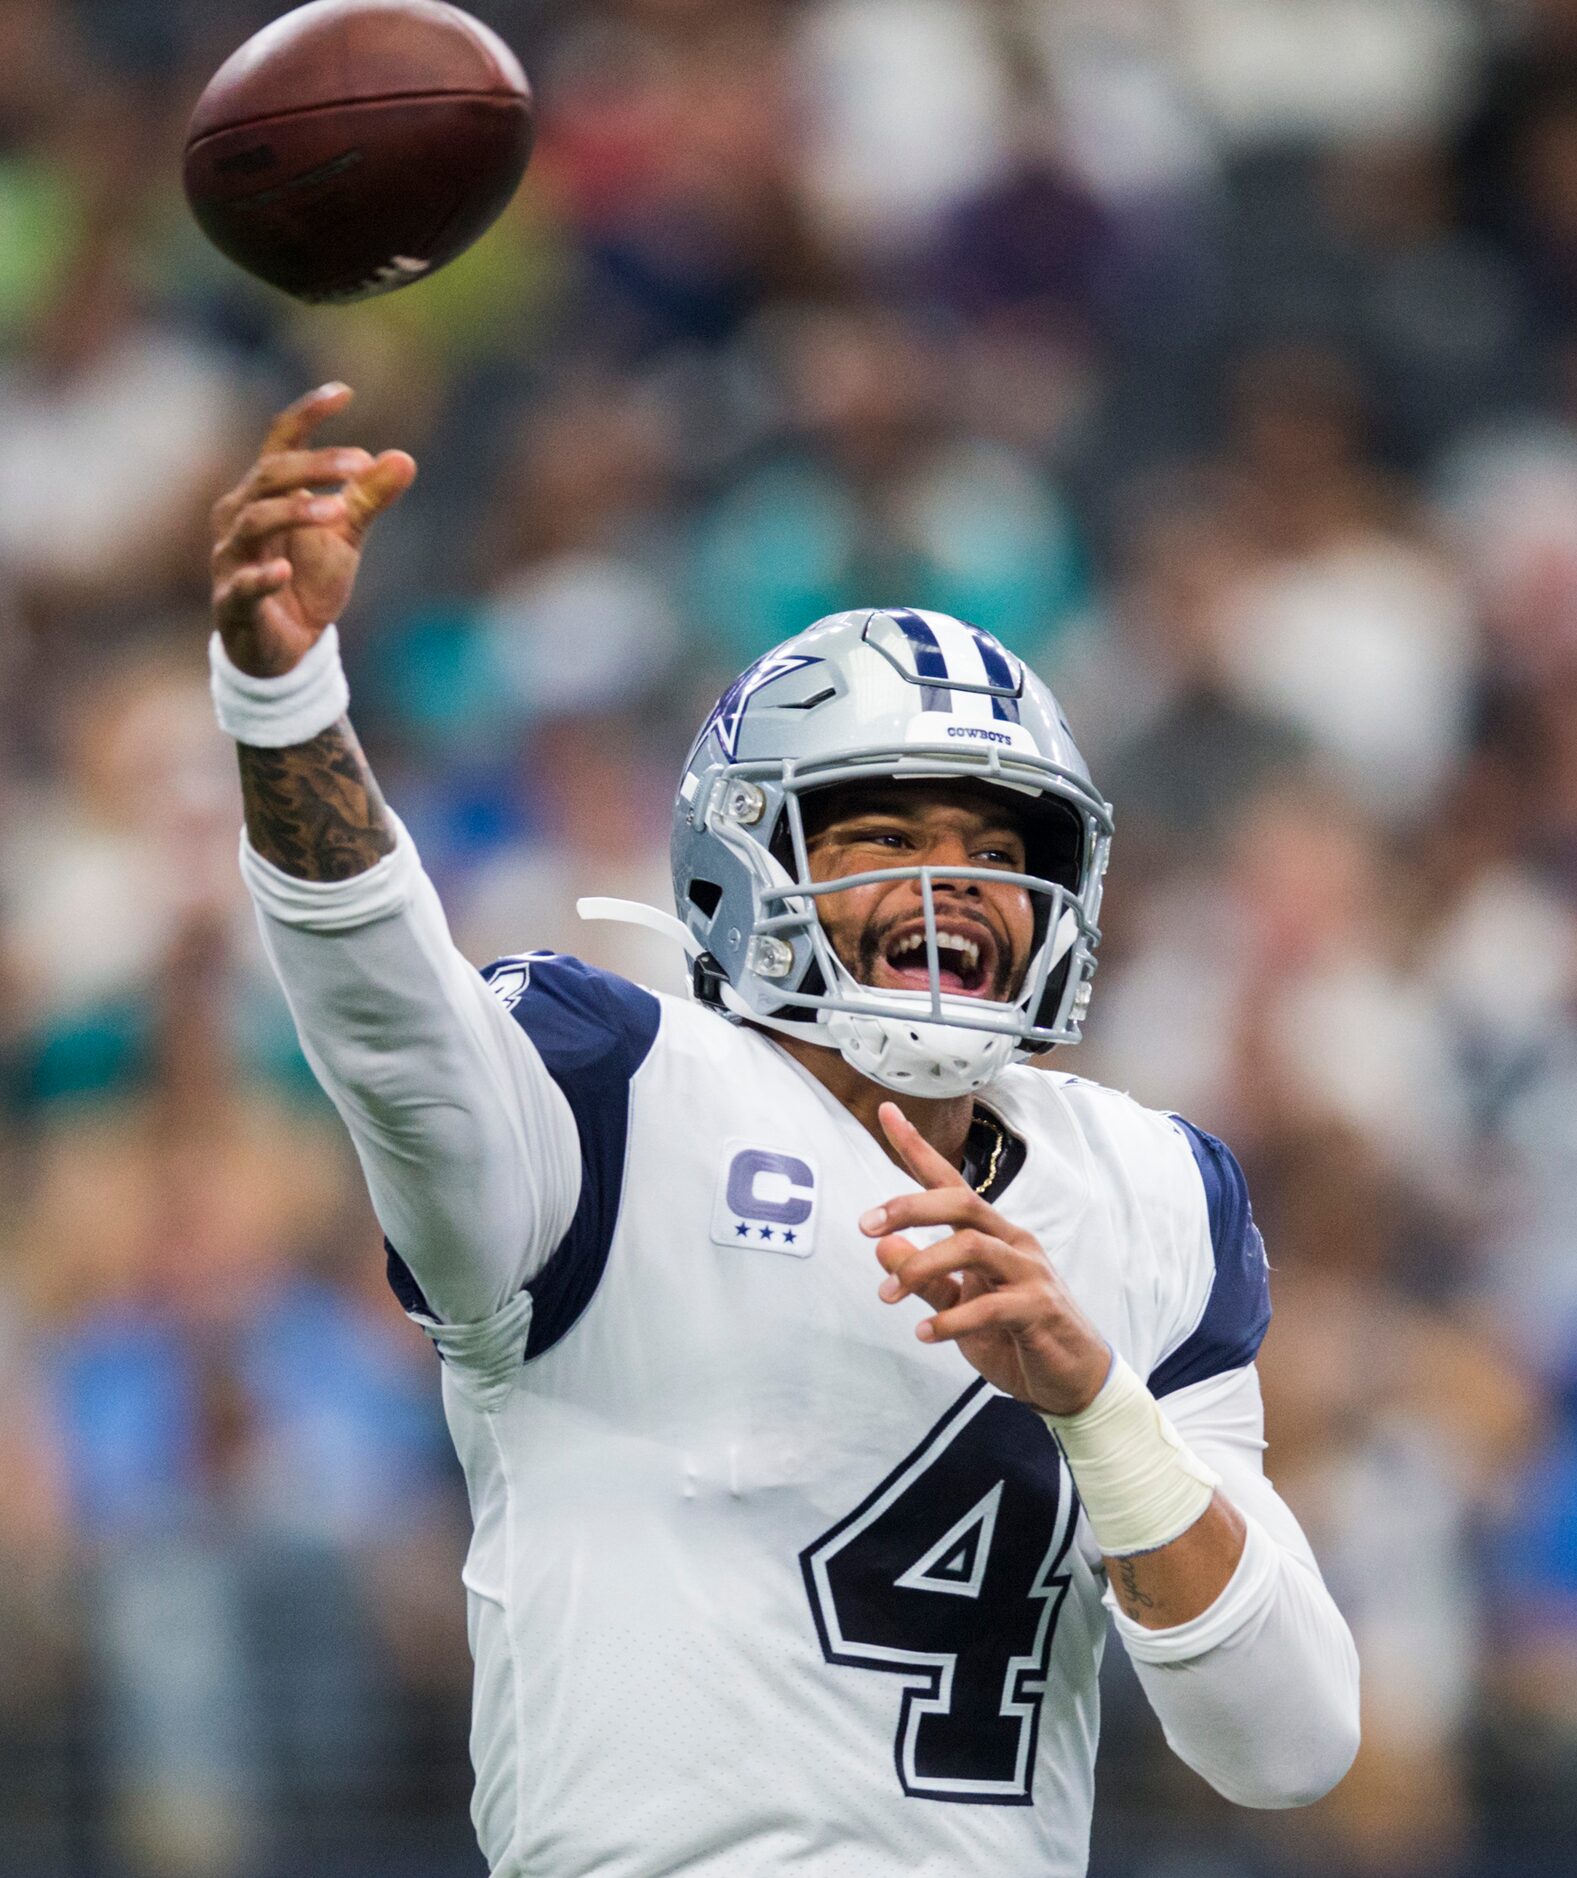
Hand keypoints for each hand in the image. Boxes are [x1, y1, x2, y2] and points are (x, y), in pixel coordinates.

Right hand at [210, 383, 416, 676]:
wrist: (286, 648)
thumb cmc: (307, 580)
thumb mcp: (345, 537)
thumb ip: (367, 498)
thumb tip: (404, 458)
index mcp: (264, 492)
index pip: (281, 441)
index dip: (308, 414)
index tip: (345, 393)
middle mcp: (239, 516)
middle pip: (269, 476)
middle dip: (313, 466)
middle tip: (360, 465)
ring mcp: (232, 559)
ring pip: (253, 522)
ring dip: (295, 513)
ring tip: (337, 511)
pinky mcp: (234, 603)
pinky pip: (242, 585)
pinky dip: (261, 577)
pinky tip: (284, 570)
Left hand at [860, 1102, 1111, 1416]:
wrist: (1072, 1379)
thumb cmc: (1016, 1336)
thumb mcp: (960, 1307)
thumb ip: (926, 1278)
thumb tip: (883, 1247)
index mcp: (992, 1234)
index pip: (949, 1182)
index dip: (917, 1148)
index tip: (887, 1112)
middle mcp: (1012, 1242)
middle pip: (960, 1201)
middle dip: (910, 1207)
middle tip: (866, 1226)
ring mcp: (1029, 1272)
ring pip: (972, 1245)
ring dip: (922, 1266)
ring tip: (888, 1295)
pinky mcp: (1040, 1308)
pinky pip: (990, 1305)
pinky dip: (951, 1319)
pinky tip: (925, 1334)